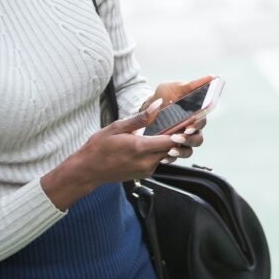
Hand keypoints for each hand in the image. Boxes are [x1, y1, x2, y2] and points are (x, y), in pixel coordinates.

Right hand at [41, 99, 178, 209]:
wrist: (88, 170)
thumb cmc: (99, 146)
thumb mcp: (117, 127)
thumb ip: (141, 118)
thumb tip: (158, 104)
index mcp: (140, 148)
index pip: (171, 141)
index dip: (183, 132)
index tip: (190, 122)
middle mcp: (146, 162)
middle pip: (173, 150)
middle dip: (180, 137)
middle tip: (185, 124)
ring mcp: (146, 170)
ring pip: (167, 156)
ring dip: (171, 145)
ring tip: (172, 130)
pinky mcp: (145, 174)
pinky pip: (159, 161)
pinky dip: (161, 151)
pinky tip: (157, 141)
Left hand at [141, 75, 214, 163]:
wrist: (147, 107)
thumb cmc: (165, 95)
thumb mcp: (176, 87)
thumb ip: (193, 84)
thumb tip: (212, 76)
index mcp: (195, 114)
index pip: (202, 121)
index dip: (197, 124)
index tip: (189, 126)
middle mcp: (191, 128)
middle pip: (198, 139)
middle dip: (189, 139)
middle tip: (177, 137)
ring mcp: (182, 139)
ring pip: (189, 150)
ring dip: (181, 151)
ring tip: (170, 149)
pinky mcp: (172, 148)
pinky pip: (175, 157)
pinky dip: (170, 158)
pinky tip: (163, 157)